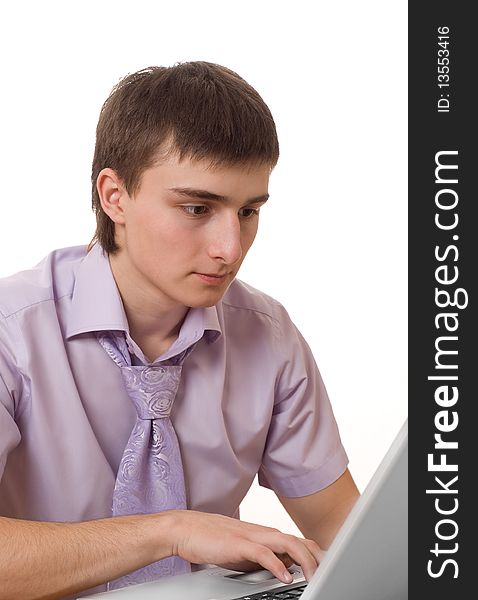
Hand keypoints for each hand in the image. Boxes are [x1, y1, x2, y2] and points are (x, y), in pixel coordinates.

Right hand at [168, 510, 323, 582]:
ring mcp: (253, 536)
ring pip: (288, 543)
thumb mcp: (245, 552)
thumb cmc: (213, 539)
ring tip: (315, 577)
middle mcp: (264, 533)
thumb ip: (265, 558)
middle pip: (300, 541)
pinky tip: (286, 577)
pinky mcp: (239, 543)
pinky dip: (278, 565)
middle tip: (330, 574)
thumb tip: (284, 568)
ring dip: (305, 561)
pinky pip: (264, 553)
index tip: (329, 569)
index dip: (316, 555)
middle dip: (318, 558)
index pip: (299, 542)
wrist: (186, 529)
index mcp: (266, 535)